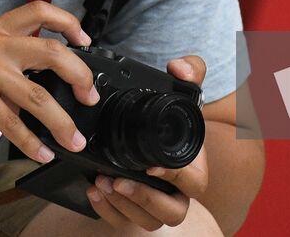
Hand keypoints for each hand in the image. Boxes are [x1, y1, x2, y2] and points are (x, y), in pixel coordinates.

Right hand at [0, 0, 100, 161]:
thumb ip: (3, 62)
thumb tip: (35, 91)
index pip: (40, 11)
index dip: (69, 22)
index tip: (85, 40)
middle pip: (53, 53)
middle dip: (80, 77)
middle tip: (89, 97)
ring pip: (37, 95)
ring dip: (62, 122)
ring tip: (73, 140)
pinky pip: (12, 122)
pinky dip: (31, 142)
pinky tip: (40, 153)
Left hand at [86, 55, 208, 229]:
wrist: (152, 130)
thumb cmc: (172, 118)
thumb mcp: (184, 89)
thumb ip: (191, 71)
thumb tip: (180, 68)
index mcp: (194, 167)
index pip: (193, 182)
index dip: (175, 178)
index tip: (153, 167)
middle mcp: (178, 191)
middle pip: (172, 212)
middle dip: (145, 200)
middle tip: (119, 181)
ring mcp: (156, 203)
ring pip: (148, 221)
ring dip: (124, 206)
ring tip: (102, 183)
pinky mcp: (135, 208)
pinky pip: (125, 222)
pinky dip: (108, 211)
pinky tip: (95, 191)